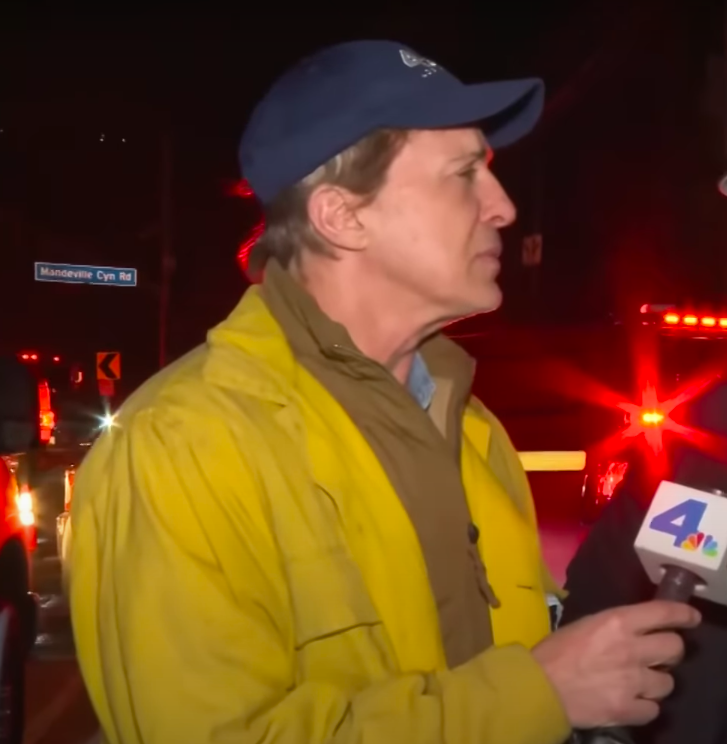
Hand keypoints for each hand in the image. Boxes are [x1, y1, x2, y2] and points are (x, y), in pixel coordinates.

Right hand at [532, 600, 700, 728]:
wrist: (539, 686)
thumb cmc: (556, 650)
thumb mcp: (585, 624)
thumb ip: (614, 626)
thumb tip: (634, 629)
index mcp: (617, 622)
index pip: (664, 613)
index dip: (683, 614)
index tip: (690, 617)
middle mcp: (631, 650)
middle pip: (674, 647)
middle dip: (670, 650)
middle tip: (658, 654)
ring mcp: (633, 682)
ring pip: (668, 682)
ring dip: (656, 681)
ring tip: (639, 681)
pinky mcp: (629, 709)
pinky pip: (654, 709)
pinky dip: (644, 705)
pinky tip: (630, 700)